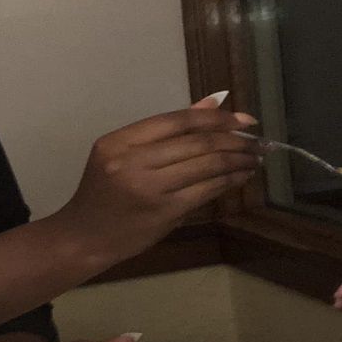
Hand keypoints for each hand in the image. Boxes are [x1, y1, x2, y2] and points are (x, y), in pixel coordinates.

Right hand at [55, 95, 259, 261]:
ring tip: (254, 158)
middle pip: (196, 142)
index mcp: (119, 141)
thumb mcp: (124, 155)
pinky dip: (228, 181)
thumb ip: (166, 132)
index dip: (215, 117)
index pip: (177, 120)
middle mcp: (132, 161)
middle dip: (234, 140)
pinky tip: (240, 177)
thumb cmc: (105, 195)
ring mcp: (148, 188)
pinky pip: (205, 190)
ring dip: (236, 160)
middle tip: (257, 141)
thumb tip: (213, 104)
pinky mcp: (164, 212)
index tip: (242, 119)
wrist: (84, 237)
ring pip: (205, 165)